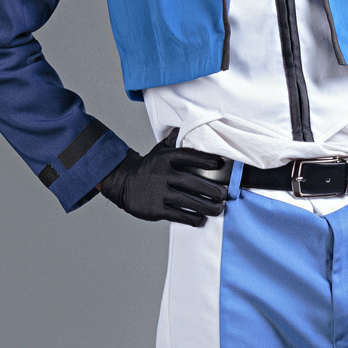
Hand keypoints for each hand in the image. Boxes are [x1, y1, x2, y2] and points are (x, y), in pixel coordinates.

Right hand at [99, 137, 228, 225]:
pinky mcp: (155, 208)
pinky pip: (177, 214)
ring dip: (206, 207)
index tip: (219, 164)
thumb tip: (188, 128)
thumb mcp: (159, 150)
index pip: (187, 156)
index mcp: (164, 158)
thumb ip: (175, 140)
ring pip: (187, 201)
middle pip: (191, 182)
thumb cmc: (149, 167)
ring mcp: (158, 192)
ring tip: (218, 208)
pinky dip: (191, 218)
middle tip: (224, 195)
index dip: (204, 159)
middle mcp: (161, 175)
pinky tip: (200, 219)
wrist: (123, 182)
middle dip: (211, 190)